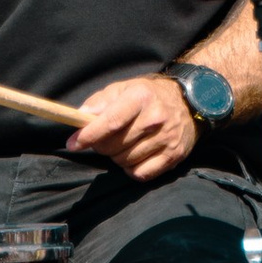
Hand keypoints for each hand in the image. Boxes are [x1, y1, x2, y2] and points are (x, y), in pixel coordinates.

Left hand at [65, 74, 197, 181]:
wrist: (189, 103)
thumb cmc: (148, 96)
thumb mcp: (123, 88)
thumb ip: (99, 102)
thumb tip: (80, 117)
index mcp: (141, 97)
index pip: (110, 122)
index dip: (88, 135)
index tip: (72, 143)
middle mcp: (155, 118)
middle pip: (115, 146)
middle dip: (100, 146)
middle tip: (102, 140)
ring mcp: (167, 139)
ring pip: (125, 161)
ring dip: (116, 157)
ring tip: (122, 145)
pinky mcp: (174, 156)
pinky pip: (141, 174)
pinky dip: (131, 169)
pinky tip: (134, 156)